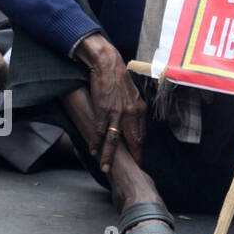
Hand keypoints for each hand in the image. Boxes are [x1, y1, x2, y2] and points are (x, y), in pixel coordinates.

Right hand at [76, 34, 144, 170]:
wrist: (107, 63)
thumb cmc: (117, 76)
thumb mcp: (131, 94)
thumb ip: (133, 108)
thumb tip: (132, 120)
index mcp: (139, 109)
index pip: (141, 135)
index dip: (138, 148)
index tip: (137, 159)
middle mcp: (131, 113)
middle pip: (132, 142)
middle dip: (130, 158)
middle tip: (129, 170)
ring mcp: (117, 112)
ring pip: (114, 140)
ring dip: (109, 155)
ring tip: (105, 168)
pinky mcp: (103, 109)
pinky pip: (100, 130)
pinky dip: (96, 142)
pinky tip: (93, 150)